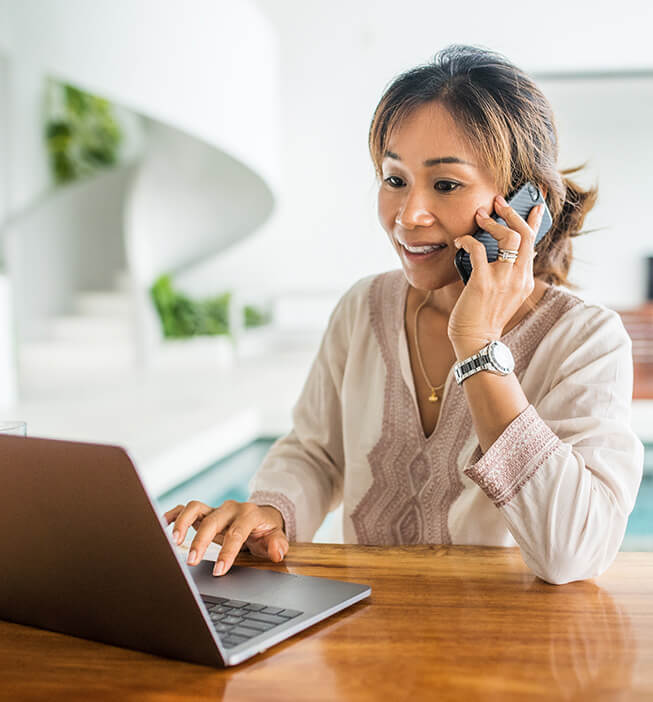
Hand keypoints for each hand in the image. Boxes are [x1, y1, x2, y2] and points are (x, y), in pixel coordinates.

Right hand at [164, 500, 287, 575]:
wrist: (261, 518)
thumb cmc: (265, 531)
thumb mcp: (276, 538)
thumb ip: (277, 545)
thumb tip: (277, 552)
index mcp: (248, 514)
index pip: (236, 533)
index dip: (227, 552)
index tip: (218, 571)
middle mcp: (230, 509)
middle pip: (212, 520)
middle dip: (201, 540)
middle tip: (192, 562)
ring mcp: (215, 509)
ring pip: (195, 507)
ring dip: (183, 523)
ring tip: (174, 541)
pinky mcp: (205, 512)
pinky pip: (186, 508)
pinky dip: (174, 514)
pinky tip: (163, 525)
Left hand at [447, 194, 543, 350]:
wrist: (476, 340)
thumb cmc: (484, 317)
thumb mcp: (505, 295)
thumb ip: (510, 274)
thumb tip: (509, 254)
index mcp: (525, 280)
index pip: (533, 244)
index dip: (535, 221)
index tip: (536, 203)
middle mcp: (519, 278)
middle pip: (525, 235)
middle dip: (512, 213)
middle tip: (497, 202)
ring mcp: (503, 279)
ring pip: (509, 237)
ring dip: (492, 223)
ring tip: (479, 216)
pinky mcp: (483, 282)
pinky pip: (478, 249)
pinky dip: (467, 240)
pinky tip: (459, 240)